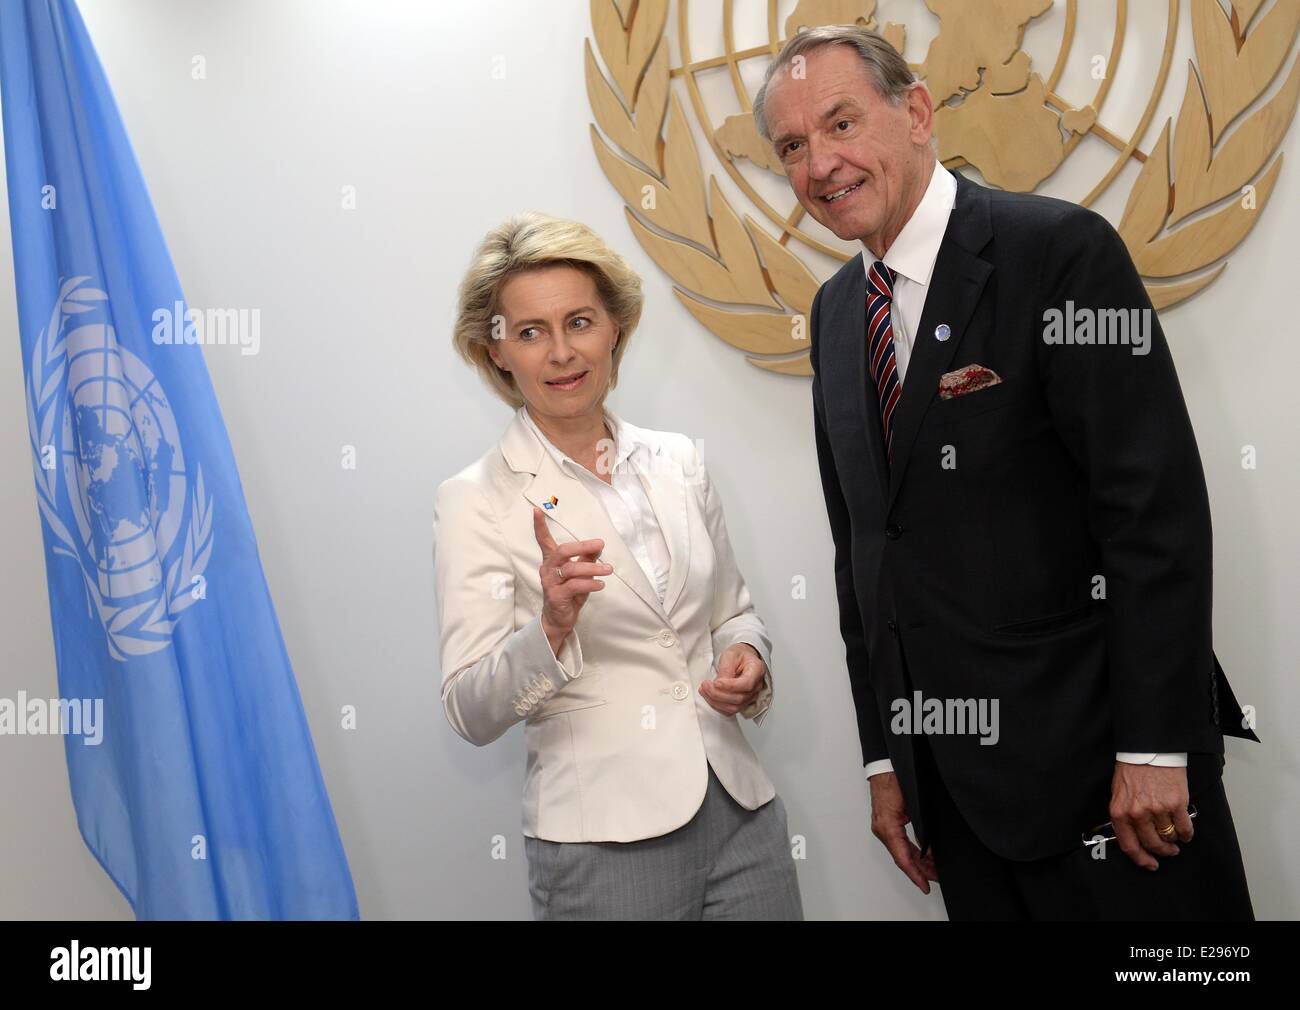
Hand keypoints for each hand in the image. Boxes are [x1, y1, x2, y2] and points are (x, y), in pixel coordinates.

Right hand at [532, 507, 610, 651]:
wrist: (559, 620)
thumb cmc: (569, 593)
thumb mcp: (580, 574)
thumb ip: (586, 558)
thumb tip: (599, 544)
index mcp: (552, 561)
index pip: (543, 541)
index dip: (539, 526)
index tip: (537, 510)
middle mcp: (548, 569)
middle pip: (563, 551)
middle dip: (583, 546)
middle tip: (600, 543)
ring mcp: (550, 583)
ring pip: (572, 569)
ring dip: (593, 568)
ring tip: (608, 570)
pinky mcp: (556, 596)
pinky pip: (574, 586)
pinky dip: (590, 584)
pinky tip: (600, 585)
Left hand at [699, 643, 765, 715]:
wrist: (742, 659)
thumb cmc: (739, 656)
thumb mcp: (731, 655)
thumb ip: (726, 669)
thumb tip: (718, 684)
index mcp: (757, 670)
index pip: (746, 684)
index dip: (730, 686)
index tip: (716, 682)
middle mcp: (756, 686)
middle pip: (739, 698)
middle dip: (718, 694)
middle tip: (705, 685)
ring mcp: (750, 696)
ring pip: (734, 707)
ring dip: (715, 701)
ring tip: (704, 690)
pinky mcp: (742, 703)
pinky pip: (729, 711)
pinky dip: (717, 706)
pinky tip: (709, 696)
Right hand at [869, 771, 938, 893]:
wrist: (885, 766)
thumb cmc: (895, 780)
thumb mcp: (913, 806)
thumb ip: (921, 829)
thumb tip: (931, 848)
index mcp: (888, 827)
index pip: (903, 859)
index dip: (915, 875)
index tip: (924, 886)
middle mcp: (883, 830)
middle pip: (902, 858)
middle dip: (920, 871)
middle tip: (935, 880)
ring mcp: (883, 826)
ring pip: (901, 852)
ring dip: (917, 862)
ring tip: (933, 870)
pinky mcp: (886, 822)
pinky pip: (899, 843)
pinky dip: (912, 851)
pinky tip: (924, 855)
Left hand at [1108, 761, 1192, 870]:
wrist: (1148, 751)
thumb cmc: (1132, 770)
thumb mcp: (1118, 794)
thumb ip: (1124, 816)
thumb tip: (1133, 837)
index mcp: (1120, 812)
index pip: (1129, 846)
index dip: (1141, 860)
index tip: (1150, 864)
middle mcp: (1137, 813)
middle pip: (1152, 844)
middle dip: (1162, 851)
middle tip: (1168, 851)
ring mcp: (1157, 809)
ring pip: (1168, 837)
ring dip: (1174, 840)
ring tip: (1176, 838)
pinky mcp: (1176, 804)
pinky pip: (1184, 828)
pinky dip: (1187, 834)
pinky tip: (1186, 833)